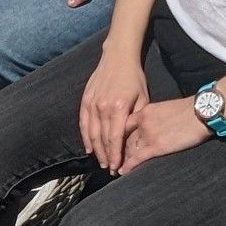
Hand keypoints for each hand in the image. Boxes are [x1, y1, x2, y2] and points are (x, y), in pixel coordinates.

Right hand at [79, 46, 148, 172]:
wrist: (118, 57)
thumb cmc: (134, 78)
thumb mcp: (142, 98)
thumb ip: (136, 119)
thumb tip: (133, 139)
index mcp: (118, 108)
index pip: (115, 138)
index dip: (115, 155)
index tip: (117, 167)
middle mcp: (102, 107)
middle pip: (102, 138)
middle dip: (106, 156)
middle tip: (109, 169)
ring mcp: (92, 103)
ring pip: (91, 133)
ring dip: (95, 149)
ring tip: (100, 161)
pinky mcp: (85, 99)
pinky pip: (83, 122)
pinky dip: (85, 136)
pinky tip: (88, 147)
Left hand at [117, 96, 207, 175]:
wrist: (202, 112)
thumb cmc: (190, 110)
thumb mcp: (166, 108)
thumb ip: (155, 117)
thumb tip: (153, 126)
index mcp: (145, 111)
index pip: (124, 124)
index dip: (117, 135)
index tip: (113, 143)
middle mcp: (143, 123)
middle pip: (123, 138)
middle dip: (116, 150)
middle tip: (111, 159)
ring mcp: (149, 135)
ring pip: (128, 149)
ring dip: (120, 160)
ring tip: (115, 168)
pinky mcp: (157, 147)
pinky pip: (137, 158)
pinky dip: (128, 166)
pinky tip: (123, 172)